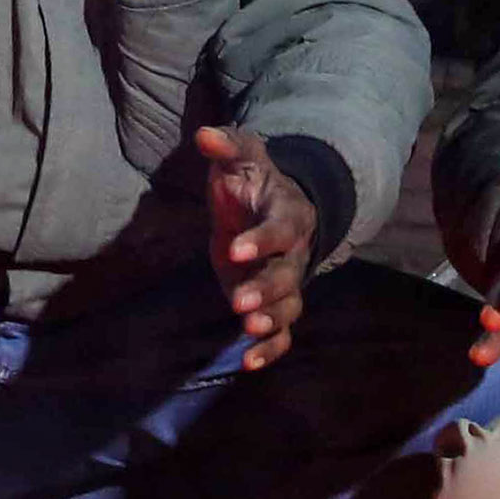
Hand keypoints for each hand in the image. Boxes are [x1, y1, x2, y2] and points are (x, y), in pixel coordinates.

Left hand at [195, 126, 317, 372]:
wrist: (268, 206)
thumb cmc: (252, 181)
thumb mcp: (241, 157)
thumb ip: (227, 145)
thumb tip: (204, 134)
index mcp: (289, 215)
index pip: (282, 229)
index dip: (261, 240)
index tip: (235, 250)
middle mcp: (295, 252)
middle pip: (288, 275)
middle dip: (265, 289)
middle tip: (239, 303)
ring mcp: (286, 281)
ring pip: (288, 306)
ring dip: (271, 321)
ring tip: (248, 330)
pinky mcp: (274, 304)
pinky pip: (282, 331)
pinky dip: (270, 349)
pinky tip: (247, 363)